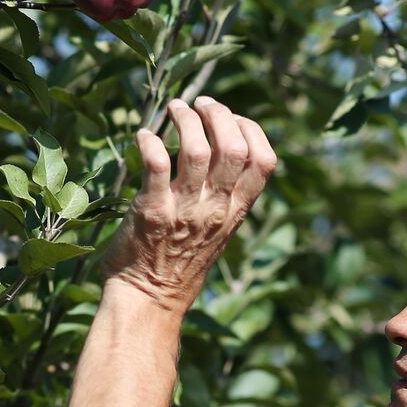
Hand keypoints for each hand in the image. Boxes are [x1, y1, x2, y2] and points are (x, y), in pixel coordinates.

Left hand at [99, 96, 278, 313]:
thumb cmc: (179, 263)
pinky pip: (155, 163)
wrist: (149, 301)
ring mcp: (184, 211)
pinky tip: (142, 135)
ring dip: (185, 119)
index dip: (251, 130)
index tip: (232, 118)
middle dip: (218, 115)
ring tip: (175, 109)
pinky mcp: (151, 211)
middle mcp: (215, 209)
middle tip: (200, 105)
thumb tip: (221, 152)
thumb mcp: (217, 232)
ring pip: (196, 150)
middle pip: (233, 147)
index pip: (264, 162)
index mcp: (236, 212)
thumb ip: (224, 197)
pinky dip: (149, 141)